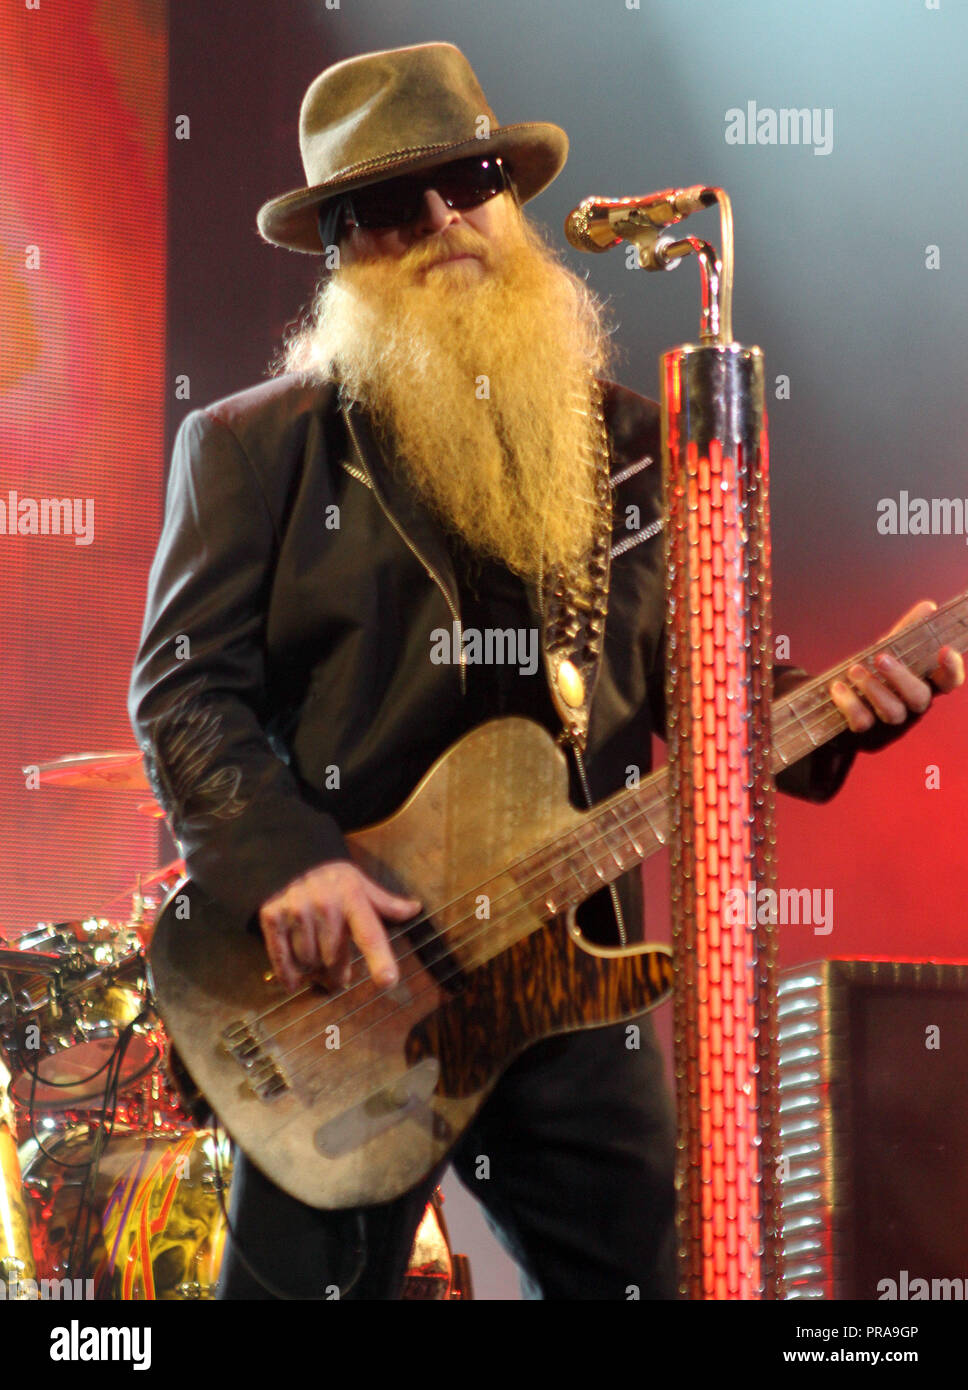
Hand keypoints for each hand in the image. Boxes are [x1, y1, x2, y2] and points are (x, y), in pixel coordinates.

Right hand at [258, 861, 420, 993]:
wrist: (289, 858)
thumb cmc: (332, 879)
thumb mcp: (359, 884)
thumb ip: (385, 902)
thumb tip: (415, 908)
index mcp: (351, 897)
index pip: (369, 934)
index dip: (380, 959)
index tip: (388, 982)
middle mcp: (324, 903)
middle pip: (334, 960)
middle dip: (338, 970)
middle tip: (340, 971)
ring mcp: (296, 910)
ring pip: (309, 963)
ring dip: (313, 968)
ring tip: (315, 955)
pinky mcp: (272, 917)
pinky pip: (283, 961)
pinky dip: (289, 975)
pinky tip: (294, 980)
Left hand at [829, 599, 964, 735]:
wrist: (836, 706)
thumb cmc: (874, 675)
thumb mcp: (890, 651)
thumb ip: (907, 631)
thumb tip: (929, 607)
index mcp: (923, 685)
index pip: (948, 682)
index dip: (952, 669)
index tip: (945, 650)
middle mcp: (911, 707)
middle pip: (919, 698)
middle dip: (901, 677)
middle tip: (880, 658)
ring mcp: (890, 723)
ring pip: (892, 711)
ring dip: (873, 689)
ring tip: (854, 669)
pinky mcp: (866, 733)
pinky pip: (862, 721)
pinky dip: (849, 703)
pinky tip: (837, 687)